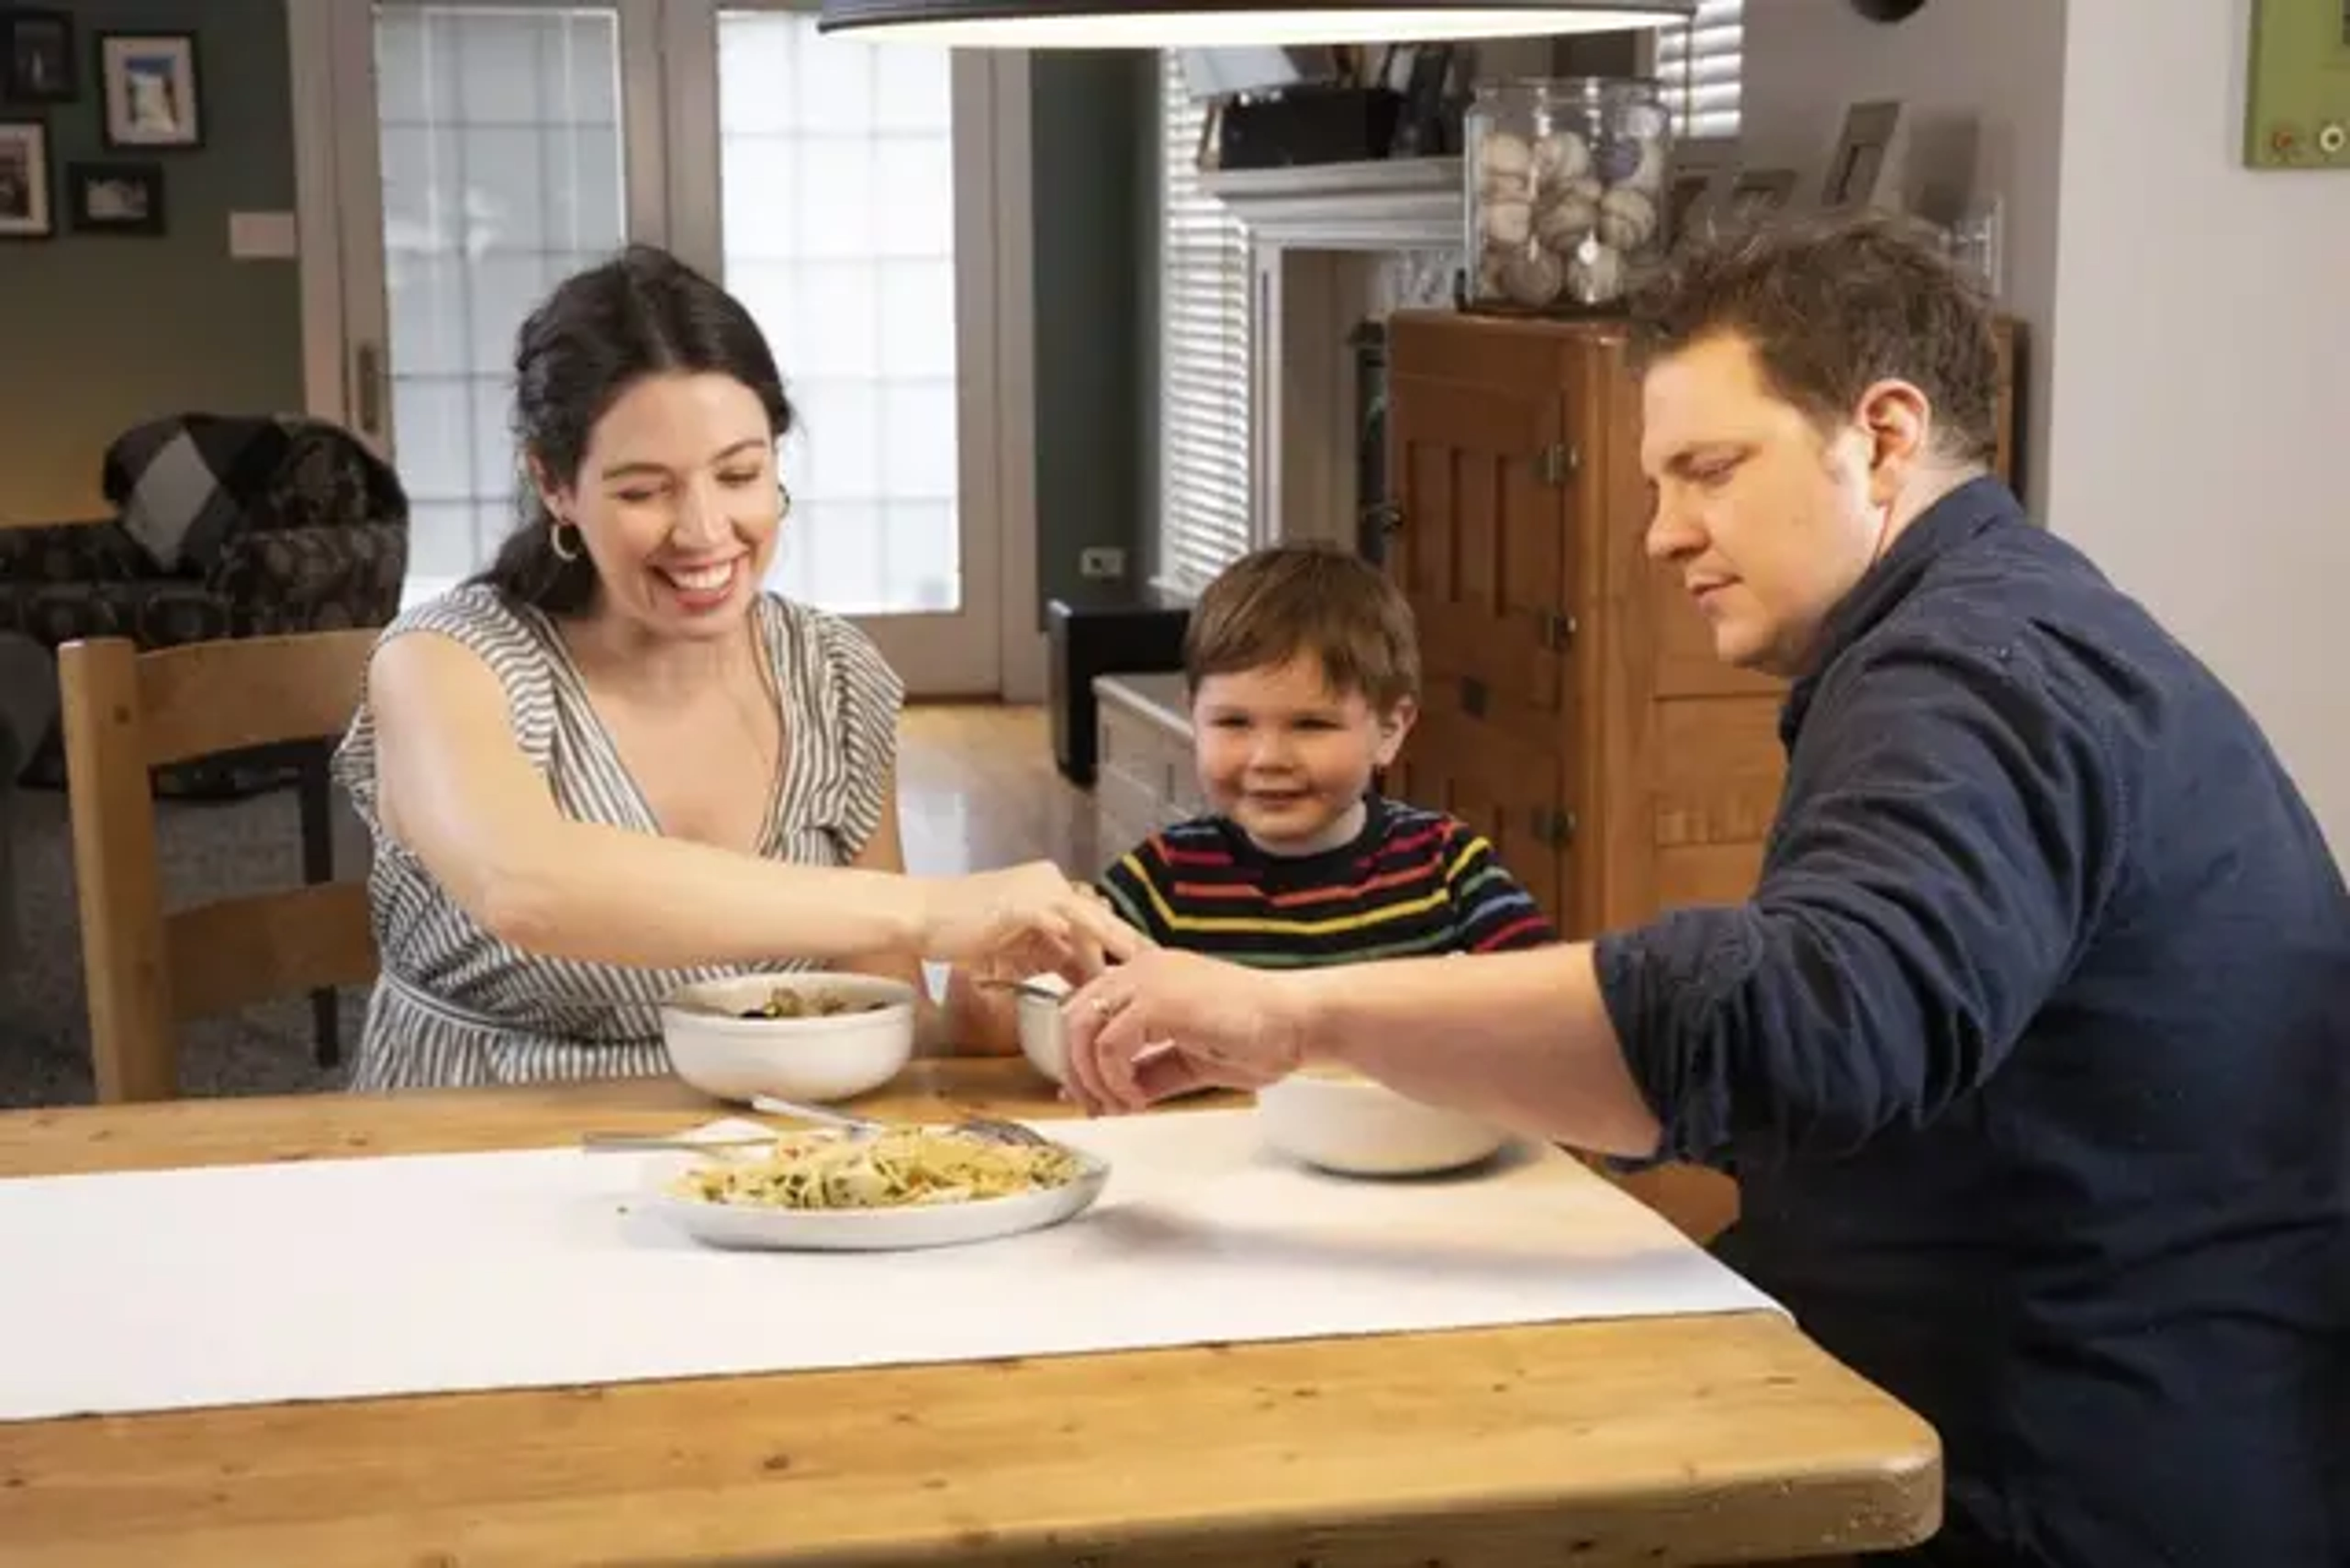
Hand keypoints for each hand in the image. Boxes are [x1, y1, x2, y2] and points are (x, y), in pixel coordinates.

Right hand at [917, 861, 1141, 983]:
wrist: (922, 914)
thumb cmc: (965, 930)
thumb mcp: (1019, 944)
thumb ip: (1052, 954)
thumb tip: (1085, 978)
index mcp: (1050, 887)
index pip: (1095, 918)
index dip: (1122, 941)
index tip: (1149, 962)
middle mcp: (1049, 882)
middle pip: (1099, 917)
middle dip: (1129, 944)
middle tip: (1160, 966)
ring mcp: (1035, 889)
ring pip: (1086, 919)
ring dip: (1112, 944)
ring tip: (1139, 964)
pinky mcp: (1018, 903)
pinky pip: (1053, 922)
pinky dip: (1072, 941)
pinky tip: (1092, 964)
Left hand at [1062, 949, 1309, 1112]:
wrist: (1298, 1022)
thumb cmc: (1259, 1035)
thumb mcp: (1190, 1060)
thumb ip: (1150, 1071)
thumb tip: (1115, 1096)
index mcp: (1149, 975)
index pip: (1085, 1008)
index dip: (1077, 1055)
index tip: (1090, 1094)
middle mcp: (1141, 969)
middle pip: (1071, 1017)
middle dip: (1075, 1070)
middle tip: (1096, 1106)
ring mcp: (1147, 980)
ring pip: (1080, 1029)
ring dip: (1092, 1078)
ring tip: (1119, 1106)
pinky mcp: (1157, 1001)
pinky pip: (1108, 1046)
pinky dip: (1115, 1080)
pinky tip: (1138, 1099)